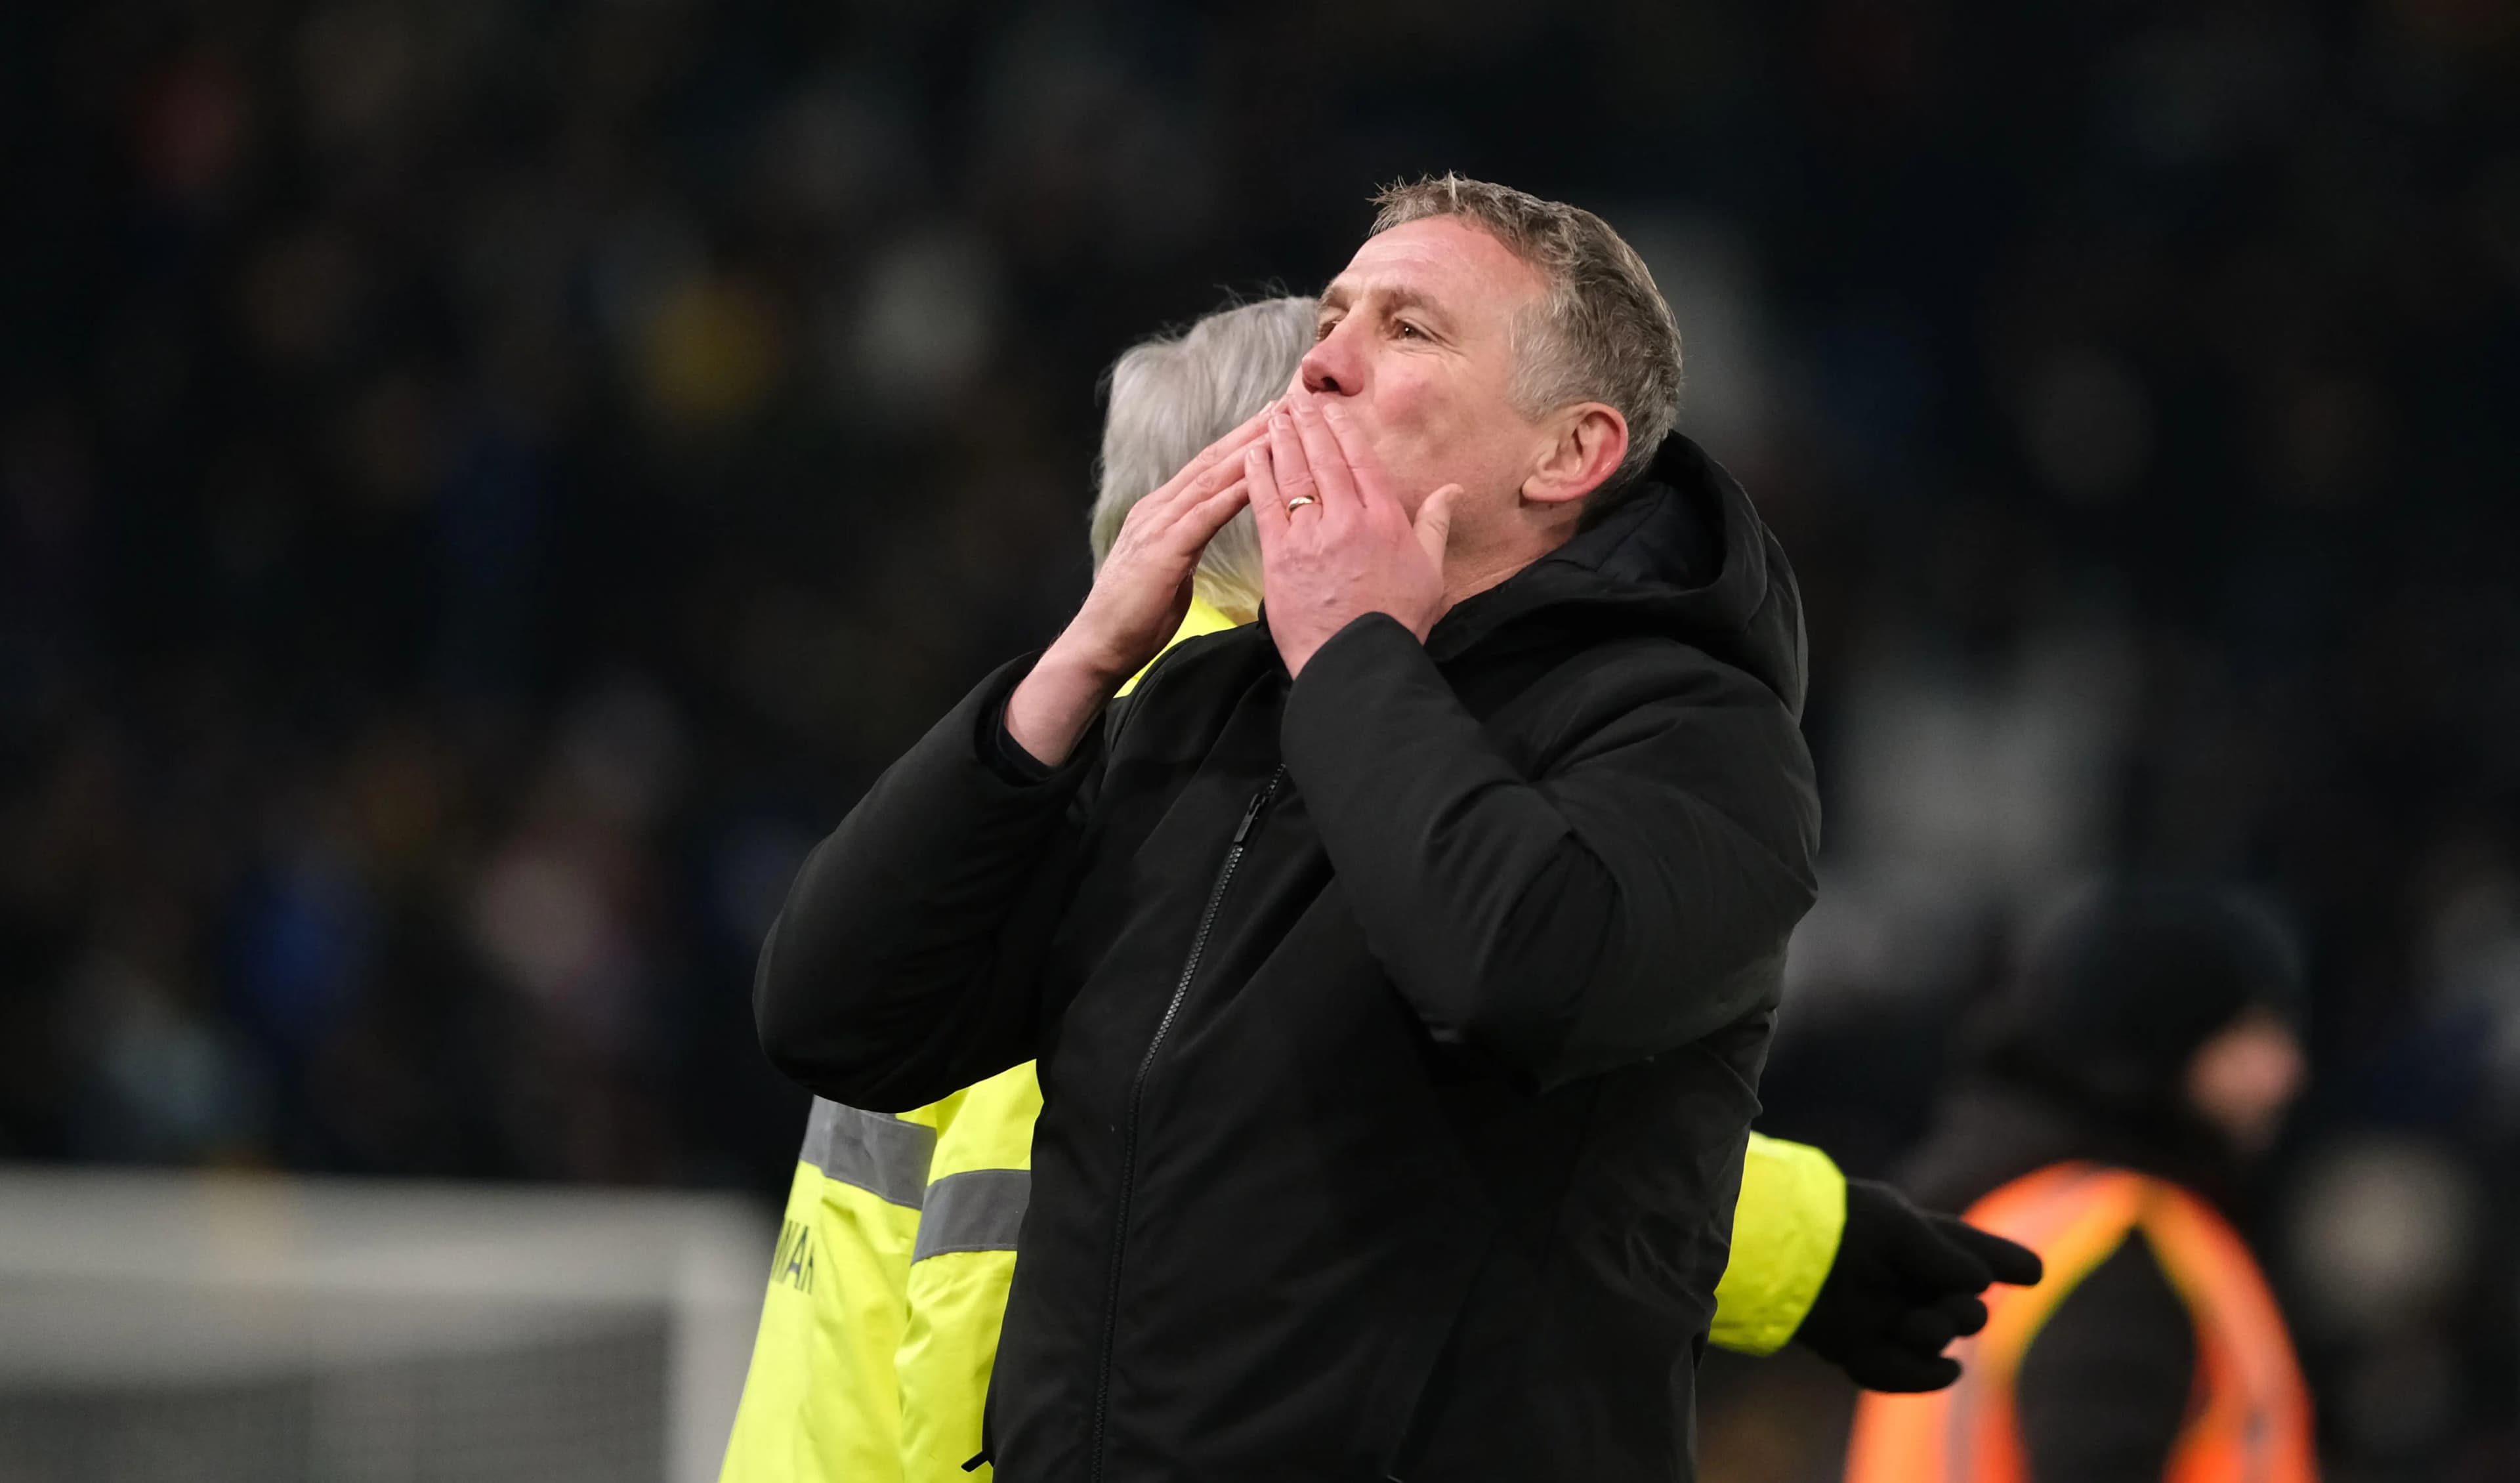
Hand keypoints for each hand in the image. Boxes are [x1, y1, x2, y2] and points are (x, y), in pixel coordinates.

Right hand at [1004, 404, 1268, 763]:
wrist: (1099, 643)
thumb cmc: (1135, 617)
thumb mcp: (1169, 570)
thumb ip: (1185, 545)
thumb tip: (1203, 535)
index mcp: (1160, 513)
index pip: (1207, 469)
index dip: (1240, 441)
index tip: (1272, 420)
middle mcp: (1158, 508)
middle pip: (1212, 460)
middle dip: (1250, 431)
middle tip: (1286, 404)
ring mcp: (1157, 524)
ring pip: (1211, 478)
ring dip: (1248, 451)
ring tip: (1280, 427)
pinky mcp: (1163, 548)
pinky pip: (1205, 514)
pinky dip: (1233, 493)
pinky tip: (1259, 477)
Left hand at [1247, 398, 1460, 678]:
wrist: (1358, 663)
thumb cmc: (1396, 623)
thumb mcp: (1431, 573)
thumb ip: (1435, 525)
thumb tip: (1452, 490)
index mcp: (1385, 519)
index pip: (1361, 461)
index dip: (1344, 431)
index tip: (1331, 410)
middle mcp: (1347, 519)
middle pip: (1325, 459)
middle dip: (1309, 425)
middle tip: (1295, 400)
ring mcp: (1312, 535)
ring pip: (1293, 475)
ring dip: (1282, 440)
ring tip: (1274, 417)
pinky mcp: (1281, 555)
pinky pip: (1265, 504)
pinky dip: (1257, 476)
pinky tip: (1251, 454)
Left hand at [1793, 1178, 2044, 1392]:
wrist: (1782, 1252)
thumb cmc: (1838, 1224)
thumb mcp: (1896, 1225)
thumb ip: (1944, 1253)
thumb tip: (1982, 1284)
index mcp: (1915, 1242)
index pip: (1970, 1253)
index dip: (2002, 1261)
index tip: (2033, 1272)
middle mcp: (1904, 1282)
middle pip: (1964, 1309)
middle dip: (1967, 1313)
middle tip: (1955, 1309)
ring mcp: (1884, 1318)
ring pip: (1937, 1342)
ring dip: (1937, 1337)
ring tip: (1916, 1326)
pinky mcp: (1860, 1349)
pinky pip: (1901, 1374)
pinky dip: (1917, 1376)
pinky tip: (1942, 1368)